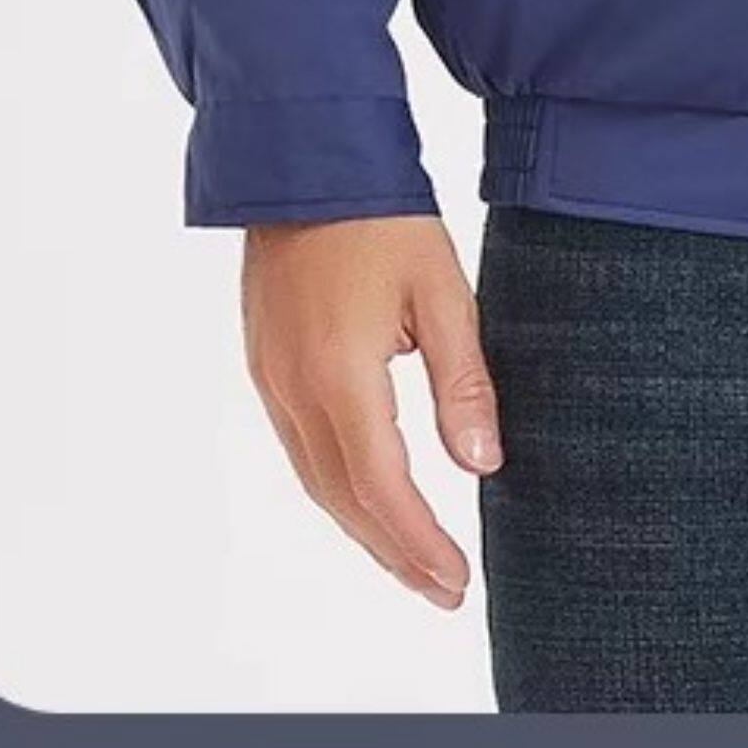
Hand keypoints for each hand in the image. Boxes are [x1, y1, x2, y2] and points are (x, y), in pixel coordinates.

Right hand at [240, 212, 504, 608]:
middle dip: (394, 553)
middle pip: (344, 500)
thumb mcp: (441, 290)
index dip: (419, 543)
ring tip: (413, 560)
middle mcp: (294, 389)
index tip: (456, 580)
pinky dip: (337, 489)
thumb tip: (482, 463)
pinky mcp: (265, 366)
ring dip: (364, 528)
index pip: (381, 487)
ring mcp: (271, 380)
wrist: (302, 159)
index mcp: (339, 373)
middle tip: (443, 588)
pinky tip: (368, 497)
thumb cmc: (379, 216)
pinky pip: (300, 450)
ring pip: (317, 482)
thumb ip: (461, 381)